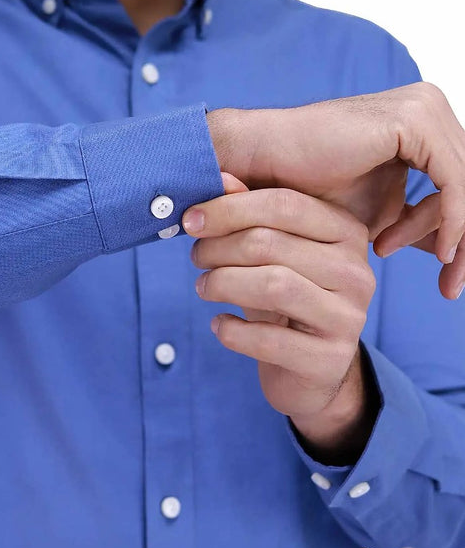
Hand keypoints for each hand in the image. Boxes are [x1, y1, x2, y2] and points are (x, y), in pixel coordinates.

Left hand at [185, 188, 378, 462]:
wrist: (311, 370)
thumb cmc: (287, 302)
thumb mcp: (272, 256)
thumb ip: (250, 215)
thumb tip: (220, 177)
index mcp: (346, 234)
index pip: (285, 205)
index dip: (229, 208)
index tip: (191, 220)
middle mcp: (357, 272)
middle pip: (271, 243)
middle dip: (218, 248)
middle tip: (197, 258)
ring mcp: (349, 318)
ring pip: (273, 285)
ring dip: (223, 284)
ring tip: (203, 287)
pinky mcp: (329, 359)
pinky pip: (270, 339)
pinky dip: (233, 330)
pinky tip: (220, 325)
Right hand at [208, 82, 464, 298]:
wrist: (257, 169)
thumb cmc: (304, 194)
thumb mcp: (374, 218)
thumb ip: (416, 226)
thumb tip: (449, 249)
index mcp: (419, 131)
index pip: (460, 187)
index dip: (460, 236)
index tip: (449, 284)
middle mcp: (425, 113)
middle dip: (463, 243)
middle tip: (450, 288)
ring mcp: (421, 110)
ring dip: (453, 236)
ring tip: (412, 262)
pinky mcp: (411, 121)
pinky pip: (455, 180)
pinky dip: (452, 221)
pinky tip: (438, 252)